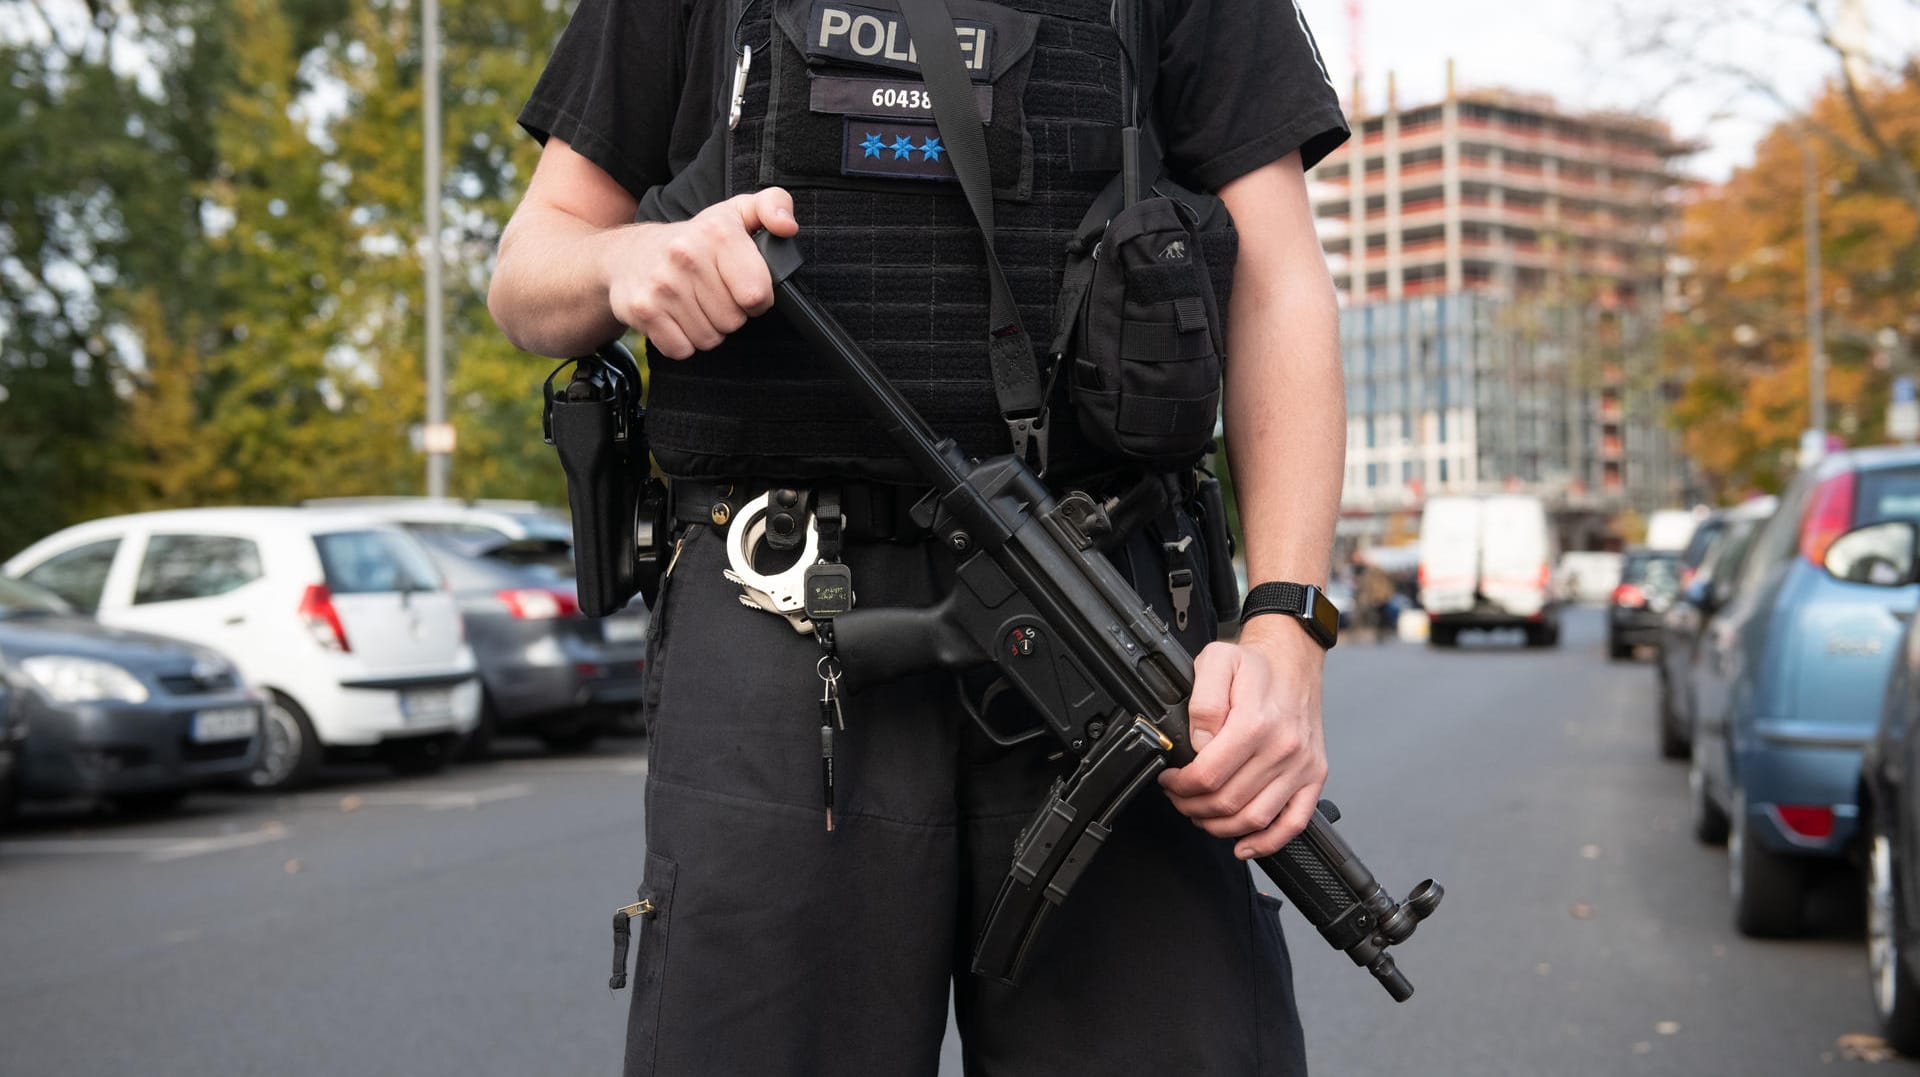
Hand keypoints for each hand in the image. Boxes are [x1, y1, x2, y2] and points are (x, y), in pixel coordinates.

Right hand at [604, 187, 799, 358]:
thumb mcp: (736, 212)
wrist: (627, 254)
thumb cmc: (692, 240)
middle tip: (712, 292)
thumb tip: (787, 227)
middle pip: (734, 321)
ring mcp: (662, 285)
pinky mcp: (643, 310)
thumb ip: (774, 206)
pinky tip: (676, 316)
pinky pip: (682, 349)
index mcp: (717, 233)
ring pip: (710, 339)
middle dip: (730, 313)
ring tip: (694, 302)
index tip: (742, 285)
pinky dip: (682, 341)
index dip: (757, 297)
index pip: (757, 294)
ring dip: (707, 328)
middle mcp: (686, 256)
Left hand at [1158, 615, 1327, 858]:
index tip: (1169, 780)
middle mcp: (1283, 748)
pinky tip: (1243, 845)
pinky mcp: (1314, 776)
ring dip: (1219, 826)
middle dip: (1192, 807)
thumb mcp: (1216, 662)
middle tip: (1179, 798)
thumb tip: (1199, 742)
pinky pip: (1294, 823)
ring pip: (1254, 818)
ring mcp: (1301, 766)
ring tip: (1201, 815)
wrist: (1293, 662)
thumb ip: (1203, 702)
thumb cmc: (1254, 665)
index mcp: (1256, 722)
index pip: (1208, 775)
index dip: (1180, 785)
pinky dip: (1267, 843)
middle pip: (1227, 802)